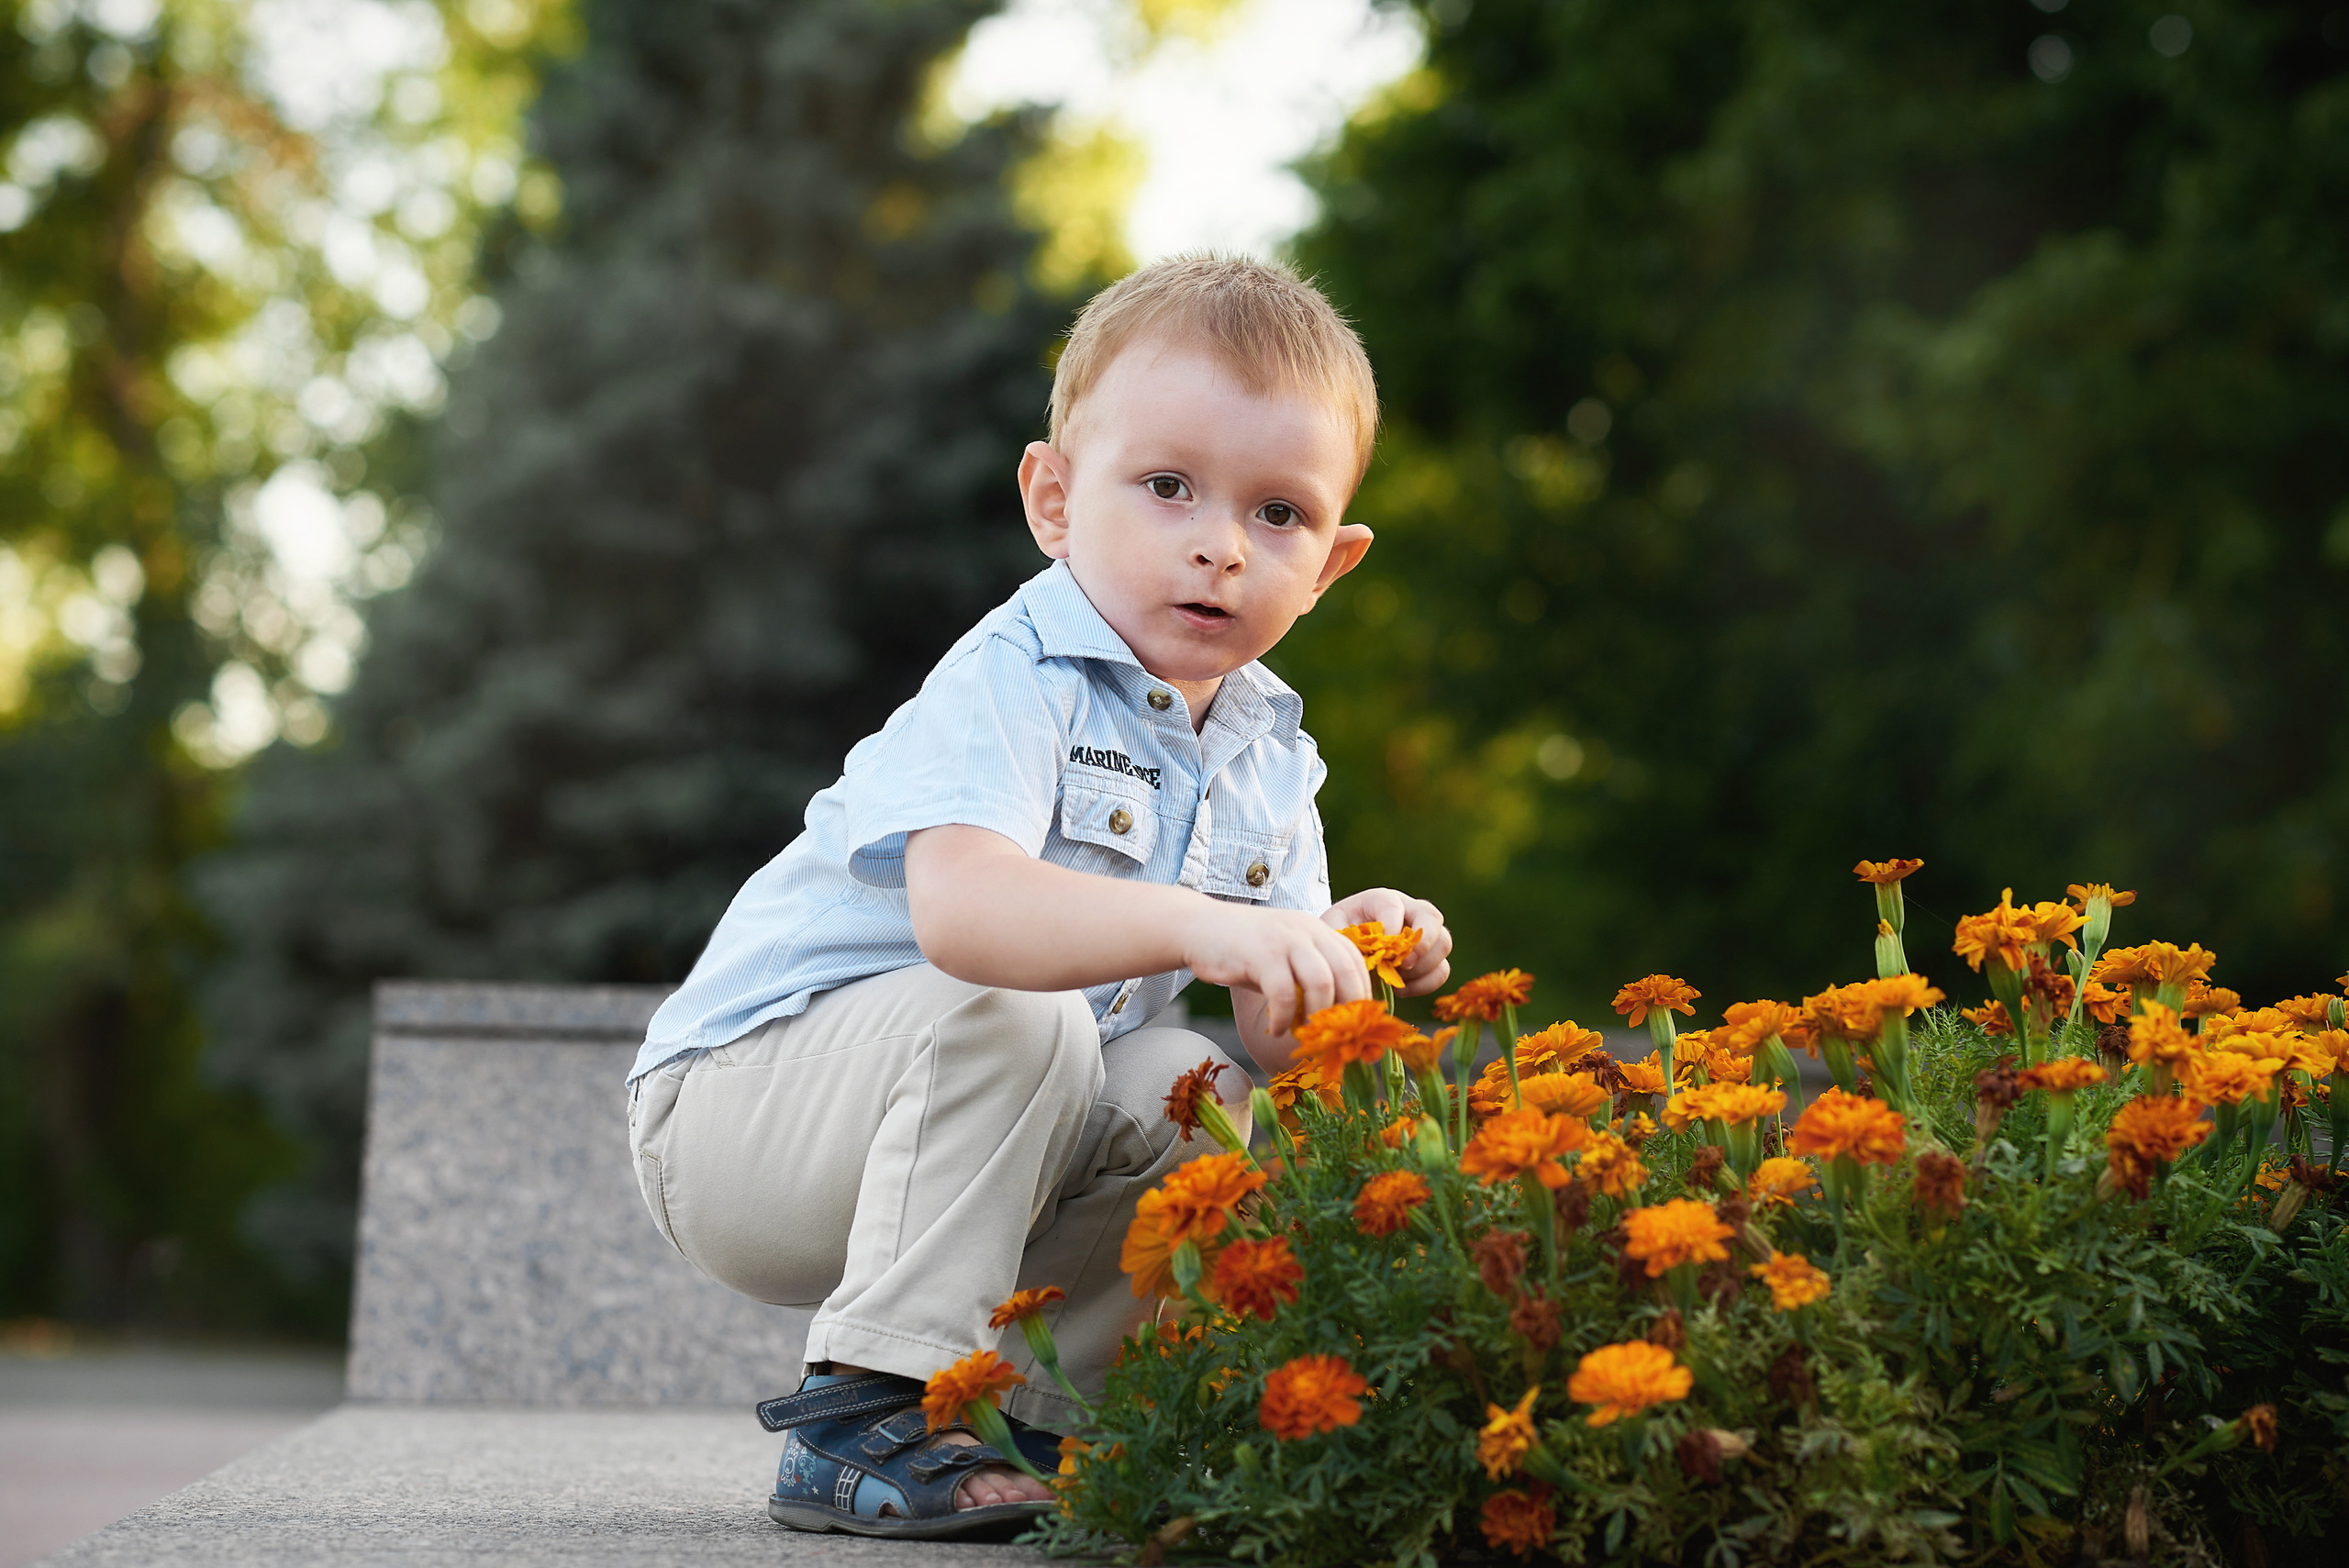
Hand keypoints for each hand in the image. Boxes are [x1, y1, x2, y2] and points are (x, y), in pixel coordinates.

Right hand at [1179, 902, 1373, 1037]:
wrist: (1200, 928)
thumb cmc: (1244, 950)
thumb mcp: (1285, 956)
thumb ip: (1309, 978)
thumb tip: (1333, 1021)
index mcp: (1318, 930)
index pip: (1355, 961)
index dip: (1361, 994)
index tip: (1354, 1023)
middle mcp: (1308, 930)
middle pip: (1346, 972)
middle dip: (1346, 1010)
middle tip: (1335, 1036)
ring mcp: (1285, 940)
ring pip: (1321, 982)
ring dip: (1316, 1016)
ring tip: (1304, 1034)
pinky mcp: (1261, 954)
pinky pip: (1284, 994)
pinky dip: (1283, 1018)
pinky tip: (1275, 1030)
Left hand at [1322, 888, 1452, 996]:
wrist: (1347, 945)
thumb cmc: (1339, 935)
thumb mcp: (1334, 932)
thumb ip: (1344, 940)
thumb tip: (1364, 960)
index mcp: (1380, 899)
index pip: (1392, 904)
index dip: (1391, 924)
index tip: (1382, 949)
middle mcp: (1408, 910)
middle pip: (1431, 917)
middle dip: (1422, 943)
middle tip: (1403, 964)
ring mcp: (1424, 933)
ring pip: (1443, 943)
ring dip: (1424, 965)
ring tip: (1398, 978)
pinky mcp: (1430, 956)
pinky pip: (1442, 969)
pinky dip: (1425, 983)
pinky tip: (1402, 989)